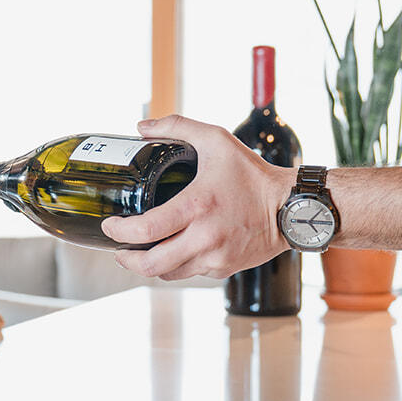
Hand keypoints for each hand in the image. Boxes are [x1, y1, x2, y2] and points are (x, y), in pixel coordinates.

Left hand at [100, 114, 294, 279]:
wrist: (290, 207)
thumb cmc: (254, 175)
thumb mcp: (217, 141)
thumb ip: (178, 127)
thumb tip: (142, 127)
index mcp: (197, 206)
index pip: (146, 229)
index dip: (120, 232)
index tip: (111, 225)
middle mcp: (204, 237)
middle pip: (152, 263)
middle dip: (127, 259)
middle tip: (118, 249)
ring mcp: (215, 257)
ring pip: (168, 273)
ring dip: (150, 265)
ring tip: (140, 252)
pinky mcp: (223, 268)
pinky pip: (190, 273)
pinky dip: (177, 265)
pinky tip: (173, 251)